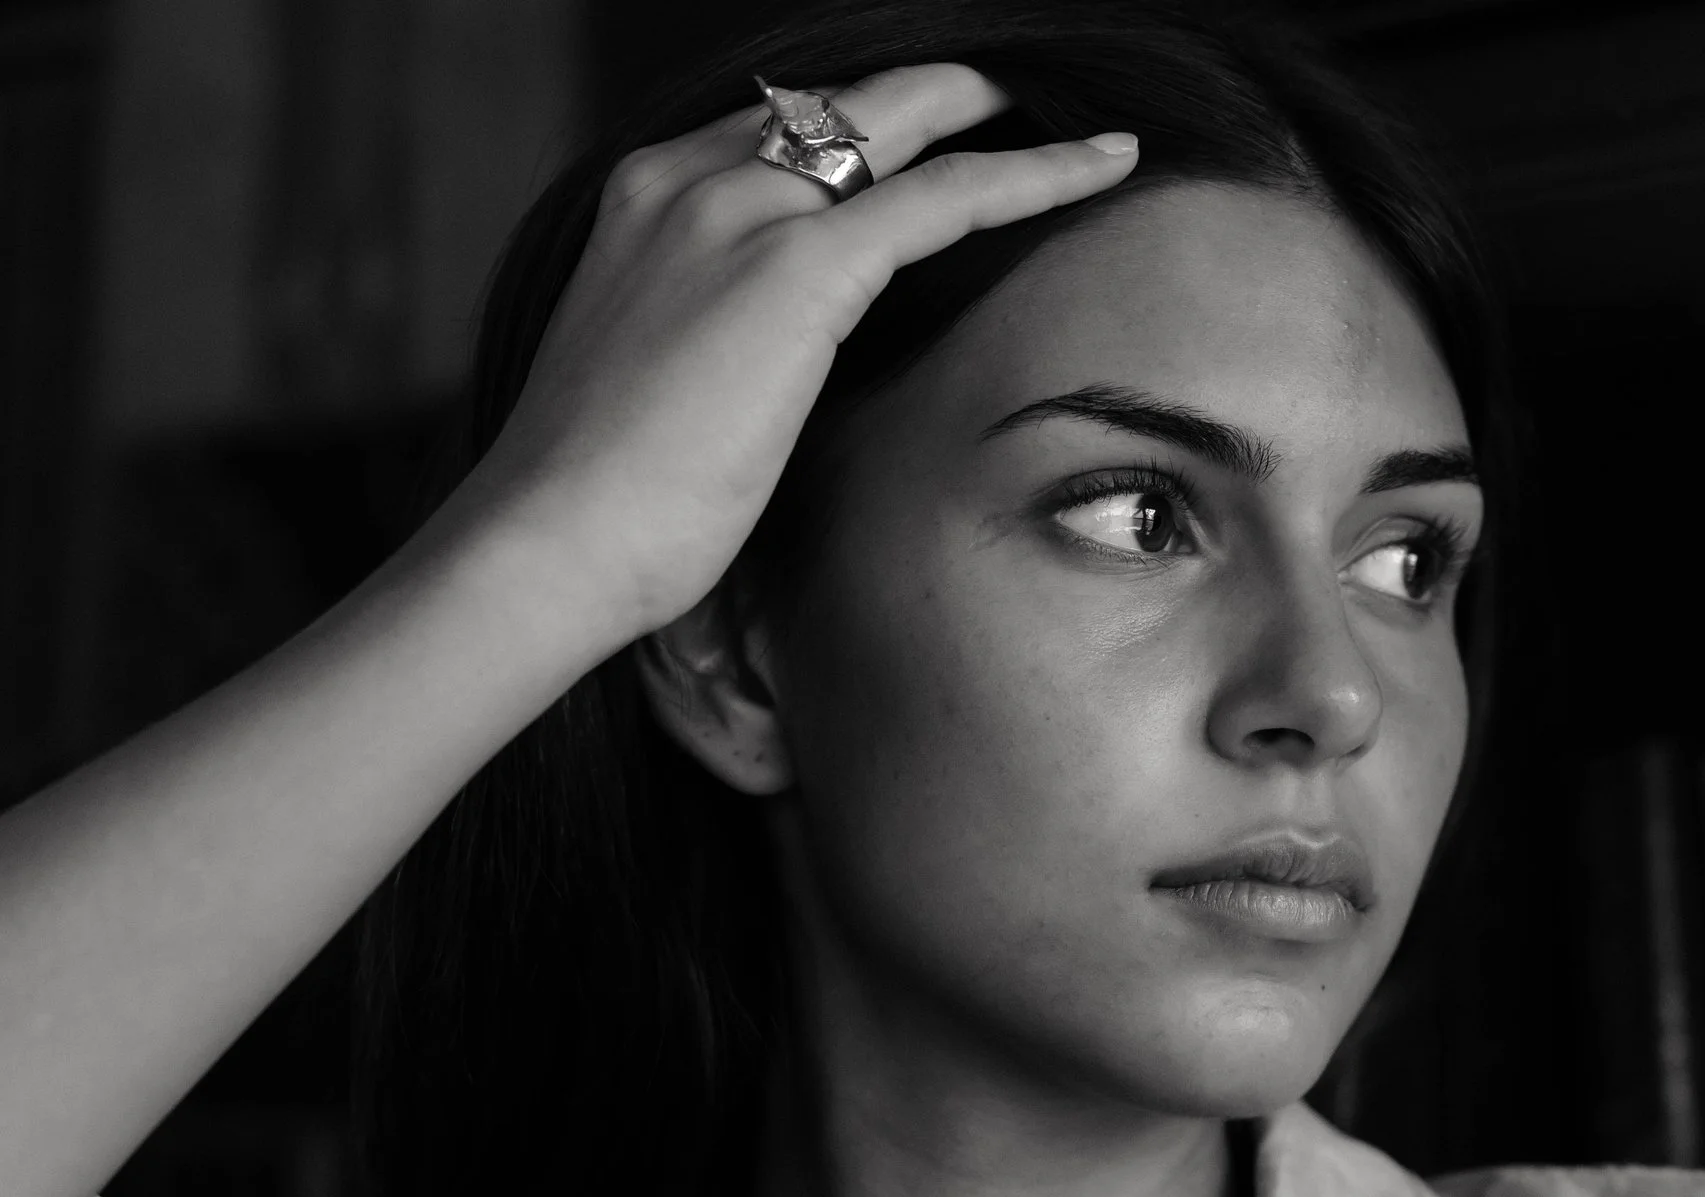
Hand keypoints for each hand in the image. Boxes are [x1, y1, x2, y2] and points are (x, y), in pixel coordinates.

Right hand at [449, 64, 1138, 651]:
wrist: (548, 539)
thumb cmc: (599, 498)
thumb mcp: (657, 380)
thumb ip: (718, 334)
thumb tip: (781, 364)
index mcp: (648, 196)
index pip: (782, 126)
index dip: (873, 128)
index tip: (933, 141)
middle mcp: (690, 177)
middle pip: (846, 100)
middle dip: (944, 95)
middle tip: (1028, 102)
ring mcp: (740, 211)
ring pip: (906, 125)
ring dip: (1003, 119)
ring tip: (1086, 131)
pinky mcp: (797, 267)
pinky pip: (947, 196)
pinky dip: (1035, 174)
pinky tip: (1103, 167)